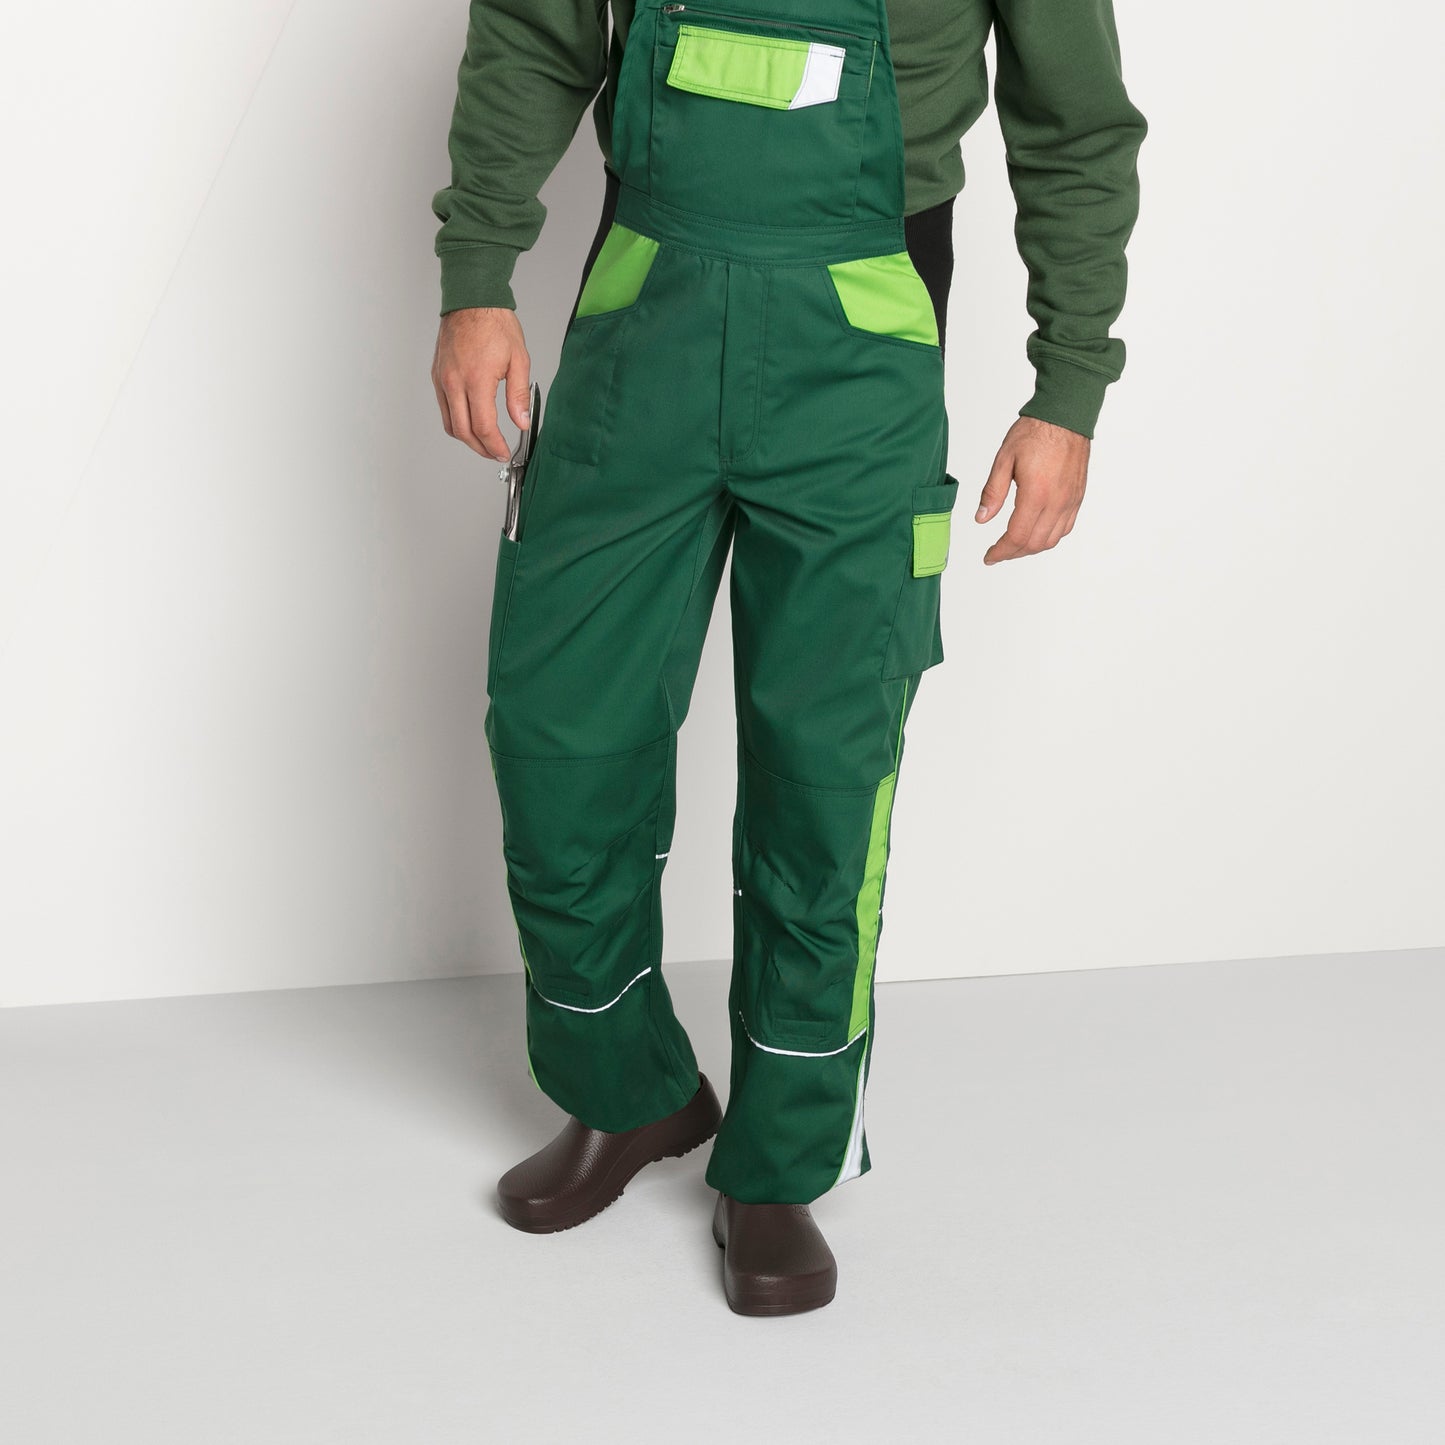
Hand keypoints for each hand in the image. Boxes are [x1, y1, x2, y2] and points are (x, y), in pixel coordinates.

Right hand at [432, 307, 532, 461]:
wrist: (472, 300)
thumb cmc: (494, 324)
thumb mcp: (518, 359)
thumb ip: (519, 395)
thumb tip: (521, 421)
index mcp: (476, 379)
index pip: (483, 426)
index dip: (495, 446)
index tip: (504, 452)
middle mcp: (454, 382)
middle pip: (463, 431)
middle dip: (481, 448)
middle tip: (495, 453)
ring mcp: (442, 380)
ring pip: (449, 423)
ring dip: (467, 438)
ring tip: (484, 442)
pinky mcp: (437, 376)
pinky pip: (444, 408)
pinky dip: (456, 421)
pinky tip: (471, 421)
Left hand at [976, 416, 1090, 564]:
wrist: (1065, 415)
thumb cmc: (1035, 433)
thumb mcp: (1004, 460)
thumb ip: (992, 493)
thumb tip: (981, 519)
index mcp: (1036, 494)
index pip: (1017, 536)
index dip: (1001, 551)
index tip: (989, 556)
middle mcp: (1057, 501)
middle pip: (1034, 543)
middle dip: (1013, 553)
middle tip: (997, 553)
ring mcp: (1070, 501)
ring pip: (1051, 540)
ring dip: (1030, 548)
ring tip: (1013, 546)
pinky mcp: (1077, 497)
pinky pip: (1065, 528)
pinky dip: (1049, 538)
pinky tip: (1035, 534)